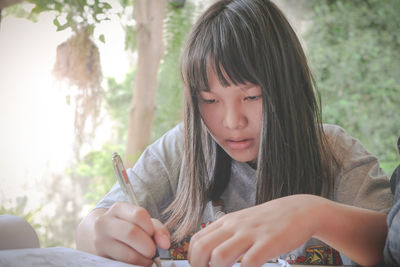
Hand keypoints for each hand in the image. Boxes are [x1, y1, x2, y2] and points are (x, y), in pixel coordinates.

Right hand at [93, 202, 169, 265]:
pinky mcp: (100, 257)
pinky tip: (137, 262)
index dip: (150, 227)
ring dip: (143, 259)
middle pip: (131, 233)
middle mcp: (105, 222)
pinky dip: (135, 265)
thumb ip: (157, 229)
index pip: (138, 214)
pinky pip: (122, 264)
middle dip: (148, 246)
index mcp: (118, 209)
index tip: (153, 236)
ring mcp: (100, 241)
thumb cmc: (128, 226)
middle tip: (153, 251)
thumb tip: (165, 244)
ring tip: (146, 258)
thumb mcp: (142, 222)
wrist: (101, 235)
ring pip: (127, 253)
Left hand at [188, 194, 327, 266]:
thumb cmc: (269, 220)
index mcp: (227, 222)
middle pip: (202, 249)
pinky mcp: (269, 242)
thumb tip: (210, 254)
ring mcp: (251, 233)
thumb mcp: (243, 222)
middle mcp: (235, 226)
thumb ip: (228, 235)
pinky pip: (249, 263)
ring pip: (220, 257)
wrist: (299, 210)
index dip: (193, 259)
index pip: (197, 240)